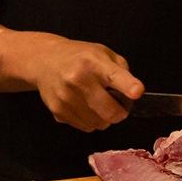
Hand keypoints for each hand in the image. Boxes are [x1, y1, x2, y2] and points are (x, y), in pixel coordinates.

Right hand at [27, 36, 143, 132]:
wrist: (45, 60)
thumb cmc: (79, 57)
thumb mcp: (103, 53)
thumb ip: (122, 70)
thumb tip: (132, 93)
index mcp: (93, 62)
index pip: (114, 76)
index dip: (128, 86)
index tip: (136, 91)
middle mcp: (78, 79)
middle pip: (110, 112)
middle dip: (119, 113)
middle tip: (116, 104)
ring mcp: (66, 97)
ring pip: (99, 124)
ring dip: (103, 118)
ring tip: (95, 102)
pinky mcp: (58, 110)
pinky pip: (85, 127)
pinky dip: (89, 120)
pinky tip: (82, 105)